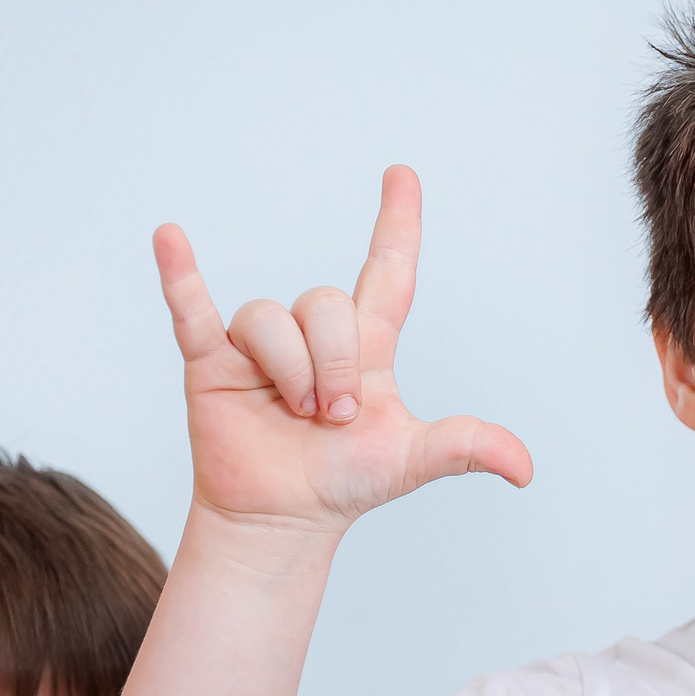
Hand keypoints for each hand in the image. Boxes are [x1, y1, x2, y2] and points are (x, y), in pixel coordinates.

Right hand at [154, 166, 532, 533]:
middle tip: (332, 418)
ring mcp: (259, 346)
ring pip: (271, 318)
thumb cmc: (345, 482)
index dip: (396, 223)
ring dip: (290, 370)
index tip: (401, 175)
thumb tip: (525, 469)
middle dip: (333, 364)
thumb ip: (467, 448)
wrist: (282, 520)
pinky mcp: (212, 363)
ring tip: (294, 416)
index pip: (387, 270)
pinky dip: (180, 276)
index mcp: (366, 347)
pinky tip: (170, 238)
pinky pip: (193, 309)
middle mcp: (312, 336)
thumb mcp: (411, 460)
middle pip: (325, 303)